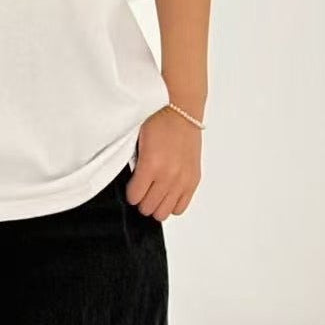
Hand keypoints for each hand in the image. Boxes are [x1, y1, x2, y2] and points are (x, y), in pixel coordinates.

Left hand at [126, 106, 201, 220]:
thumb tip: (132, 182)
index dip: (130, 193)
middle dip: (141, 200)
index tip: (131, 187)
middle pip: (149, 208)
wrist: (181, 111)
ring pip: (164, 212)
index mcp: (151, 165)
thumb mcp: (137, 141)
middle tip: (141, 190)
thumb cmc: (159, 121)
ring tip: (154, 192)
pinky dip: (172, 203)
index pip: (135, 196)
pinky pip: (181, 206)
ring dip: (156, 204)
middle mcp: (168, 176)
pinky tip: (167, 192)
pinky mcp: (194, 180)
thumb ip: (135, 165)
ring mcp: (183, 180)